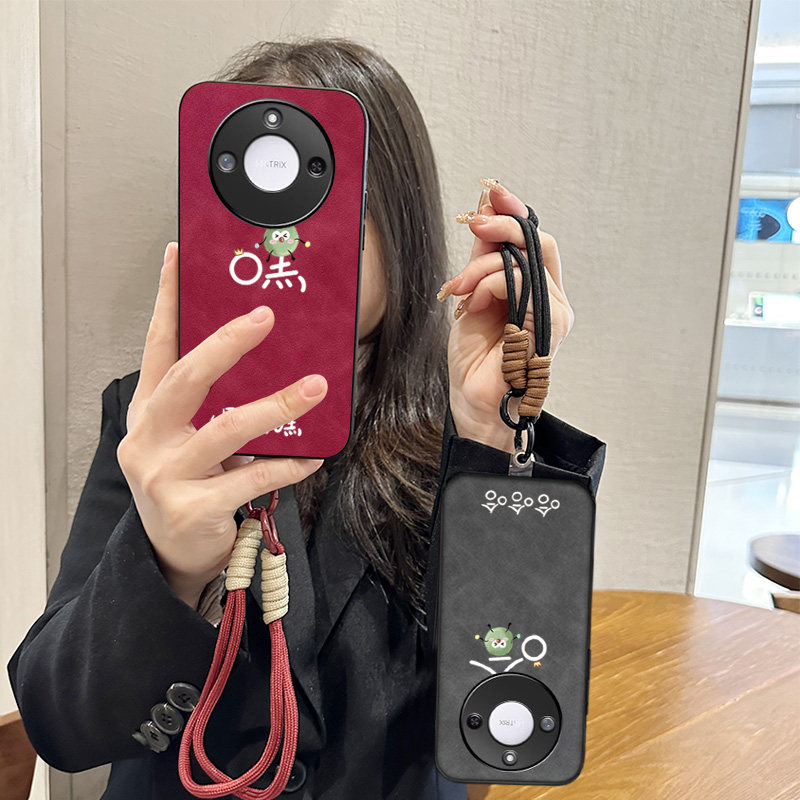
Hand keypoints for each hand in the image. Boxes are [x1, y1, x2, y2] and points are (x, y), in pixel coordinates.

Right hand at [116, 242, 327, 607]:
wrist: (169, 554)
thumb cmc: (187, 485)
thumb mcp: (188, 439)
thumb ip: (212, 405)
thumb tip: (266, 362)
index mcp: (148, 413)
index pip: (156, 347)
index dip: (168, 301)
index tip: (179, 256)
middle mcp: (149, 439)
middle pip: (186, 379)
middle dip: (226, 344)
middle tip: (264, 317)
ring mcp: (165, 476)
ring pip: (226, 430)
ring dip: (276, 405)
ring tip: (314, 387)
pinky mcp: (192, 509)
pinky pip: (251, 478)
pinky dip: (286, 464)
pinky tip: (313, 457)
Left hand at [438, 180, 573, 452]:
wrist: (472, 401)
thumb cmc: (474, 358)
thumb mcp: (471, 296)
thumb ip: (482, 258)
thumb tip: (484, 212)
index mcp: (537, 291)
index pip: (535, 241)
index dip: (515, 213)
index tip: (491, 194)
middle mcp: (551, 299)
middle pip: (540, 243)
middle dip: (503, 227)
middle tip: (475, 225)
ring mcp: (554, 314)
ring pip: (528, 261)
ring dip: (485, 267)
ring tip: (461, 288)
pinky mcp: (549, 328)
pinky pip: (525, 285)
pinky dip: (492, 285)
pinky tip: (474, 303)